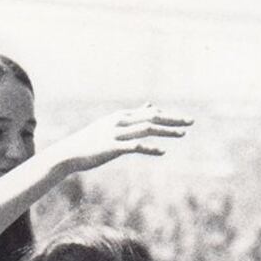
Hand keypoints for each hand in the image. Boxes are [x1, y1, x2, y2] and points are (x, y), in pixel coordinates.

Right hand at [50, 105, 192, 177]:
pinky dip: (150, 148)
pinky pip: (135, 147)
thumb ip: (130, 117)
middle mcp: (120, 121)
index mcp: (121, 116)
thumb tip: (148, 107)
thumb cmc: (90, 142)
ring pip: (146, 129)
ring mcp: (116, 134)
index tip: (184, 119)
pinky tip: (162, 152)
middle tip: (191, 121)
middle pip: (152, 117)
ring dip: (166, 131)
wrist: (69, 153)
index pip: (149, 113)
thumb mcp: (111, 126)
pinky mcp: (112, 148)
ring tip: (183, 134)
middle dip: (173, 119)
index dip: (168, 116)